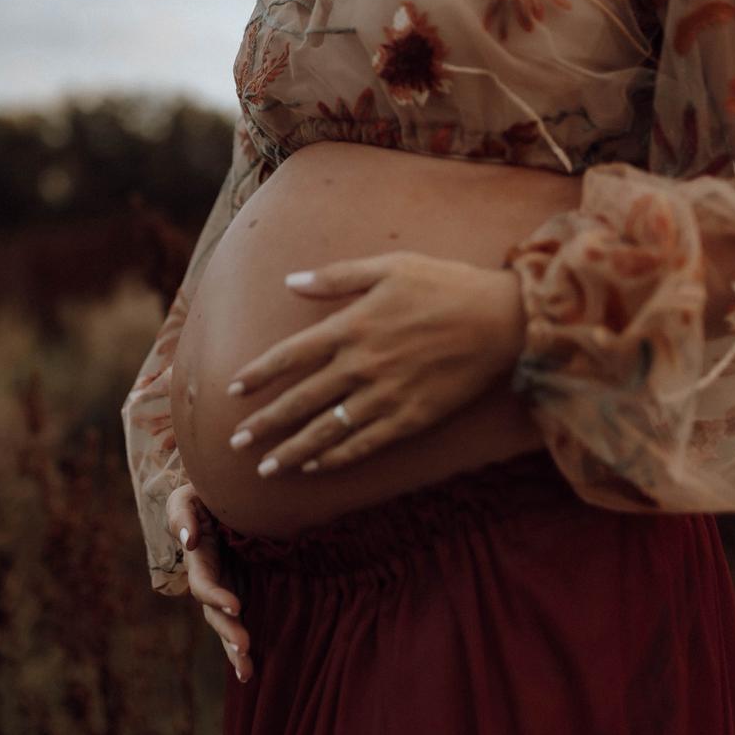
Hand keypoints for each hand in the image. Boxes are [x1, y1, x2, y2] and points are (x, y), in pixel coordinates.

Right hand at [165, 482, 253, 682]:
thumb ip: (183, 515)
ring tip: (246, 671)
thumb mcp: (188, 496)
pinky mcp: (249, 590)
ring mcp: (230, 587)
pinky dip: (247, 644)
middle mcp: (213, 579)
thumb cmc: (207, 492)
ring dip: (234, 647)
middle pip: (214, 613)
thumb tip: (188, 541)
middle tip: (244, 647)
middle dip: (227, 632)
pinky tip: (254, 670)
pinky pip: (248, 619)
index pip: (204, 583)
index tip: (236, 605)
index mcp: (199, 558)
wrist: (232, 494)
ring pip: (228, 624)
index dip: (216, 595)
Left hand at [226, 251, 525, 476]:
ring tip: (265, 468)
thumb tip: (289, 281)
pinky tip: (315, 467)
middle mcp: (360, 365)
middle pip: (299, 400)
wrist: (502, 320)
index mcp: (350, 326)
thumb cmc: (446, 284)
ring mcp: (385, 396)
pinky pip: (364, 444)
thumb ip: (335, 277)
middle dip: (264, 424)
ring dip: (292, 450)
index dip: (258, 375)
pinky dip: (335, 458)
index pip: (289, 356)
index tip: (232, 390)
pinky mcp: (411, 418)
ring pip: (326, 430)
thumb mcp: (389, 266)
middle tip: (235, 442)